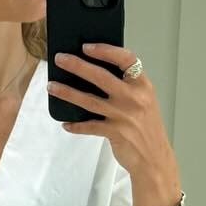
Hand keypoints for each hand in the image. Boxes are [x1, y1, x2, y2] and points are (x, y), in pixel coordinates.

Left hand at [48, 44, 180, 200]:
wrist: (154, 158)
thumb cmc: (146, 128)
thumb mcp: (143, 101)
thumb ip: (126, 87)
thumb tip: (94, 72)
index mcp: (142, 85)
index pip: (126, 59)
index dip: (105, 50)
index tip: (86, 46)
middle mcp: (134, 98)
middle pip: (101, 77)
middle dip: (77, 65)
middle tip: (60, 59)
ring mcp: (124, 115)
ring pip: (90, 100)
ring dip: (67, 92)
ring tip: (51, 86)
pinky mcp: (115, 133)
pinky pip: (89, 126)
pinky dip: (76, 125)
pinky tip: (65, 123)